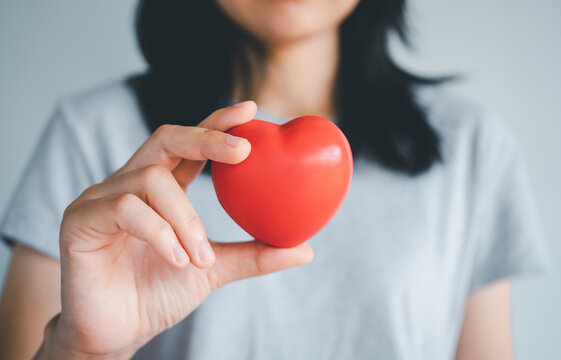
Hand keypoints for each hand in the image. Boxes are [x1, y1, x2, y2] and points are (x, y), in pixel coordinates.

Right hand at [44, 101, 313, 358]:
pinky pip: (125, 208)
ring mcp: (101, 198)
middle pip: (166, 138)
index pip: (188, 144)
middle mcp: (129, 184)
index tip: (250, 111)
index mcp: (160, 189)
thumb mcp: (214, 270)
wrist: (117, 334)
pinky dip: (160, 233)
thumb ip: (253, 255)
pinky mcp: (80, 220)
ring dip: (186, 218)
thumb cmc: (158, 295)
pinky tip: (178, 260)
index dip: (216, 124)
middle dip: (206, 138)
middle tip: (244, 151)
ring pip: (151, 179)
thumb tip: (306, 249)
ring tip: (200, 256)